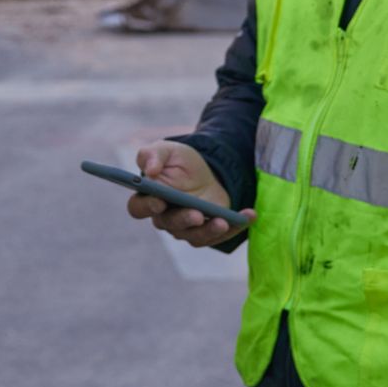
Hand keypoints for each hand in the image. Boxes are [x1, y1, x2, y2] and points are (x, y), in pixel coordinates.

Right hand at [128, 140, 252, 248]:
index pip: (138, 208)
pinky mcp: (207, 231)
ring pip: (193, 236)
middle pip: (168, 225)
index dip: (147, 207)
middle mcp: (164, 217)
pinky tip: (249, 215)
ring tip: (222, 221)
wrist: (207, 170)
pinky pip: (219, 236)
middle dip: (183, 220)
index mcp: (148, 197)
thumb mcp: (167, 150)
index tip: (159, 201)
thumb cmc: (180, 162)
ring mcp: (186, 228)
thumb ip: (152, 155)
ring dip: (208, 230)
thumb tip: (149, 171)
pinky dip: (235, 227)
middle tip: (196, 214)